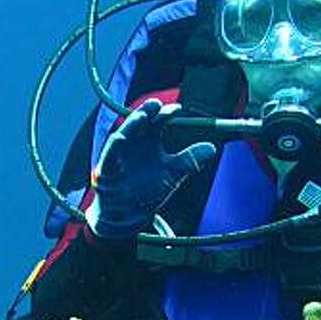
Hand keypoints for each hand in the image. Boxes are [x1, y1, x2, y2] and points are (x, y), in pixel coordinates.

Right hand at [86, 99, 215, 237]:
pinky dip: (115, 146)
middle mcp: (135, 143)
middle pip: (141, 122)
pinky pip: (110, 154)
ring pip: (125, 133)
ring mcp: (121, 153)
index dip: (167, 114)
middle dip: (148, 112)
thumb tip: (212, 148)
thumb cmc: (147, 190)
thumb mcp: (173, 174)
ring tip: (142, 116)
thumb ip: (189, 160)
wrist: (127, 215)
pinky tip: (120, 138)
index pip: (159, 121)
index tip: (178, 109)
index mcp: (150, 140)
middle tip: (157, 105)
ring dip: (133, 124)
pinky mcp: (108, 167)